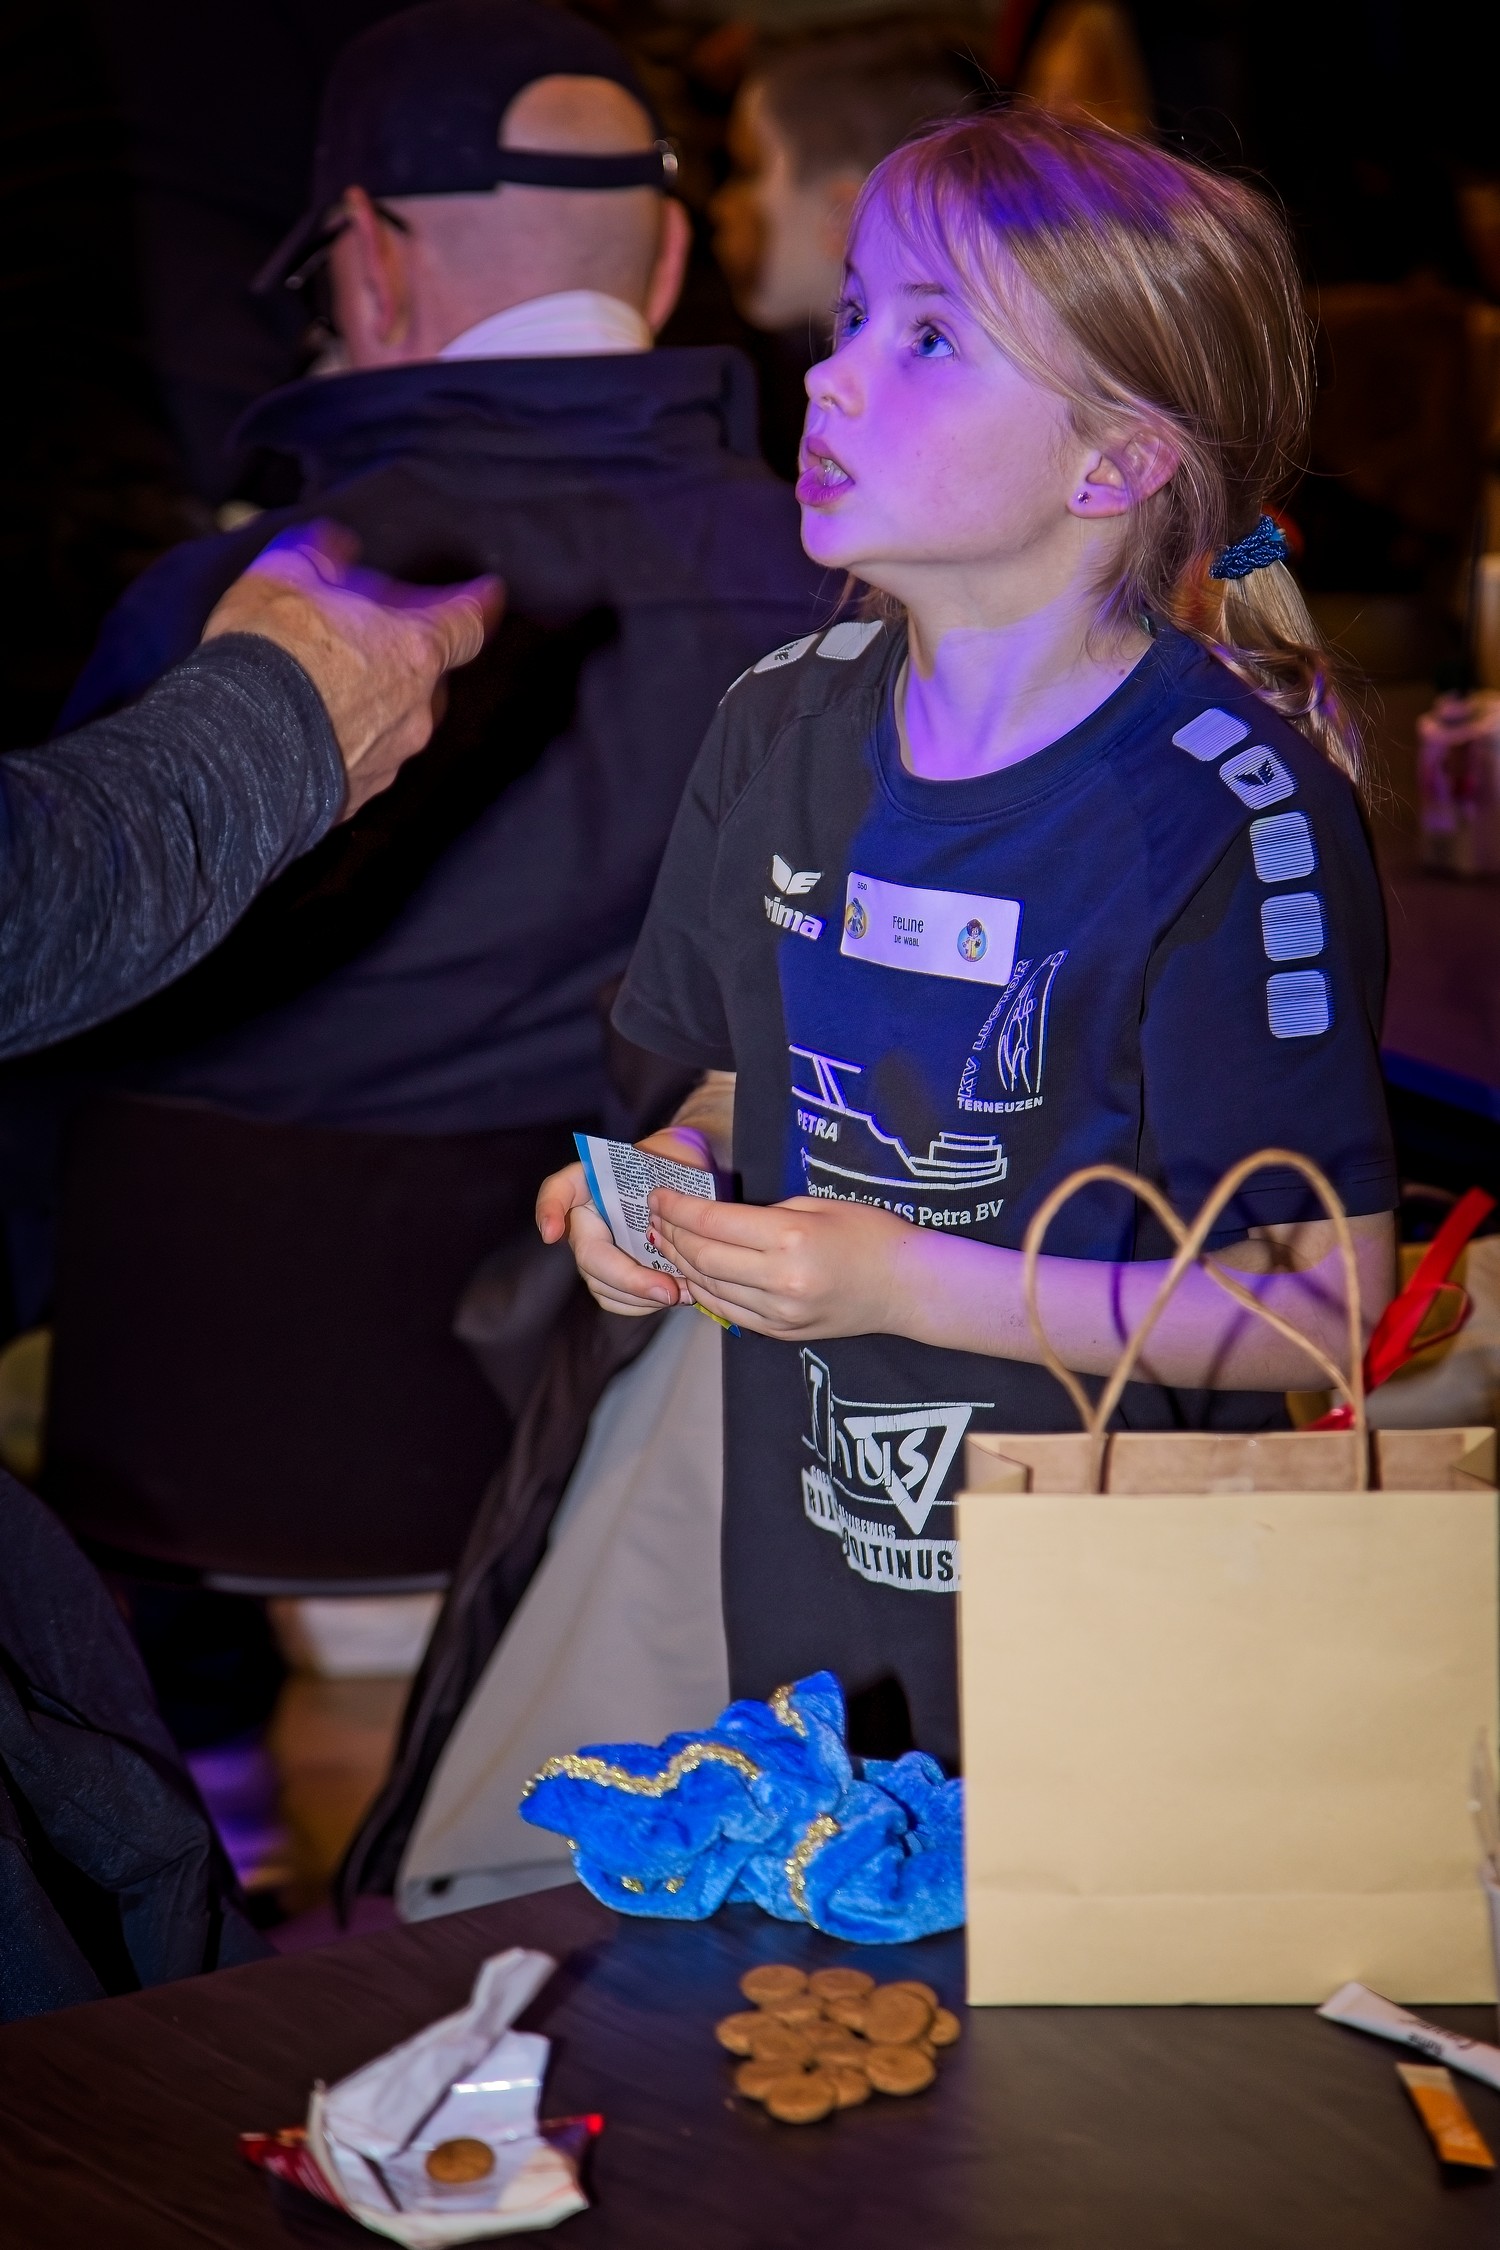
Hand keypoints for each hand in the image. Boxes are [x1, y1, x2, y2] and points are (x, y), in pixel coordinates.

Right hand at [202, 522, 501, 816]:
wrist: (233, 749)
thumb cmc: (268, 654)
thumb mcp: (285, 573)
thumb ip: (321, 553)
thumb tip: (337, 546)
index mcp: (415, 650)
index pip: (469, 622)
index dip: (478, 604)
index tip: (487, 595)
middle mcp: (416, 710)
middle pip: (432, 675)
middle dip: (407, 654)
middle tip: (367, 636)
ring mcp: (392, 758)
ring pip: (400, 720)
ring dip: (375, 700)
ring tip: (326, 686)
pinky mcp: (358, 796)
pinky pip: (365, 759)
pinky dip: (348, 740)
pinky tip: (309, 729)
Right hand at [535, 1128, 714, 1317]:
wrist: (683, 1181)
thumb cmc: (672, 1163)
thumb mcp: (669, 1152)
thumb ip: (660, 1165)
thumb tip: (665, 1198)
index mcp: (589, 1182)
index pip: (557, 1190)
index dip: (549, 1210)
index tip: (553, 1233)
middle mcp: (584, 1218)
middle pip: (589, 1255)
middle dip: (628, 1279)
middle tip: (668, 1291)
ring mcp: (595, 1248)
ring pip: (601, 1284)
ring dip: (640, 1296)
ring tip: (680, 1292)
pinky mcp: (610, 1273)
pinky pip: (615, 1299)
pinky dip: (643, 1303)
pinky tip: (674, 1296)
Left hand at [647, 1190, 911, 1338]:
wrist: (907, 1287)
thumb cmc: (870, 1235)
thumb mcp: (817, 1206)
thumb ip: (763, 1213)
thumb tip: (715, 1216)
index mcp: (790, 1239)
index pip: (712, 1223)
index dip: (677, 1207)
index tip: (659, 1194)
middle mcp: (780, 1280)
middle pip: (702, 1256)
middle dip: (671, 1233)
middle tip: (657, 1216)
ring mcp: (779, 1313)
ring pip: (708, 1287)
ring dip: (680, 1263)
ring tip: (666, 1241)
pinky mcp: (781, 1332)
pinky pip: (727, 1311)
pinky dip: (703, 1291)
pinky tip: (694, 1272)